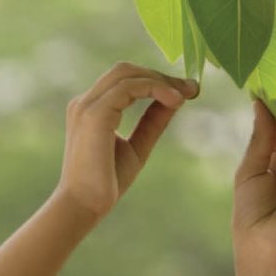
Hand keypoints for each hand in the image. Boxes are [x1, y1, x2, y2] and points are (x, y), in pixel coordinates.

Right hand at [57, 62, 198, 217]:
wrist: (85, 205)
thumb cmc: (106, 182)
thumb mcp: (138, 146)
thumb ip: (153, 121)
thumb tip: (176, 100)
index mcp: (92, 109)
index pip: (125, 80)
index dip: (157, 80)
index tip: (187, 90)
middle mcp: (86, 102)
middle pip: (125, 70)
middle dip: (161, 74)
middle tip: (191, 88)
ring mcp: (87, 106)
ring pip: (126, 73)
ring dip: (160, 80)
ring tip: (186, 94)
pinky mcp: (94, 114)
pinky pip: (128, 87)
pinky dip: (154, 88)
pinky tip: (174, 101)